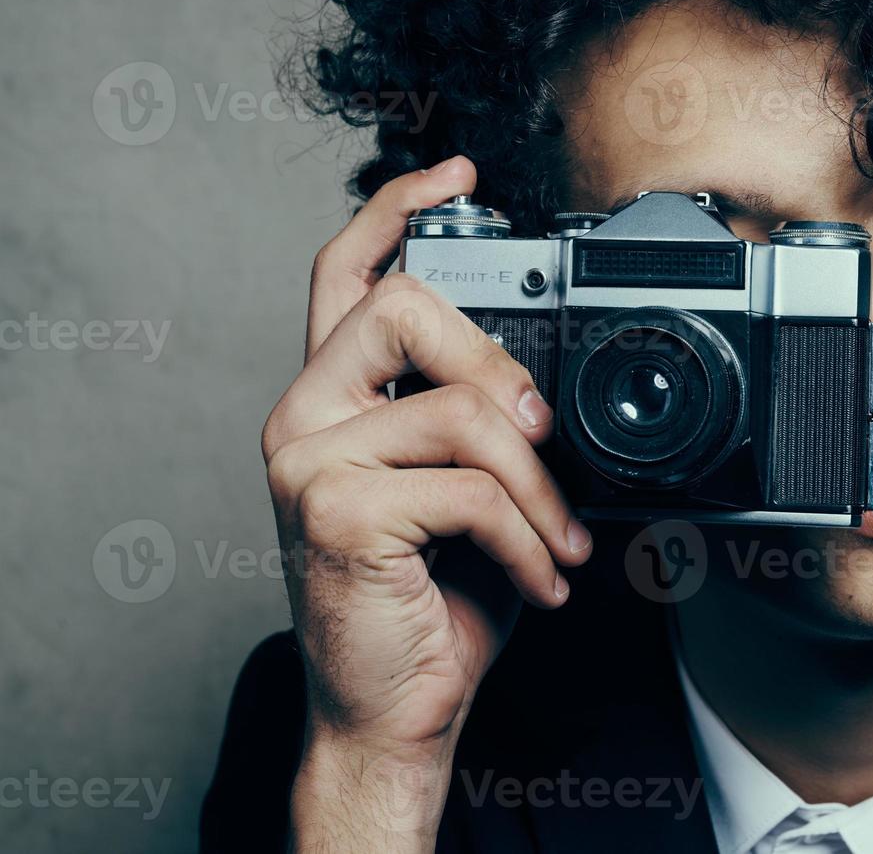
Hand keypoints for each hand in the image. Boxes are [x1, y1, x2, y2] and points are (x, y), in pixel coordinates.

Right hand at [260, 157, 592, 850]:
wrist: (395, 704)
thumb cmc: (435, 593)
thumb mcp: (467, 488)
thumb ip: (478, 420)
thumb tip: (545, 384)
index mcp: (335, 397)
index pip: (345, 270)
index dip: (395, 207)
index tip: (457, 173)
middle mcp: (305, 414)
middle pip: (403, 306)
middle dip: (498, 363)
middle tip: (542, 435)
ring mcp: (308, 461)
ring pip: (459, 409)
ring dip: (539, 484)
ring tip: (561, 540)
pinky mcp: (335, 513)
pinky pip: (470, 488)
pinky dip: (529, 536)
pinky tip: (543, 577)